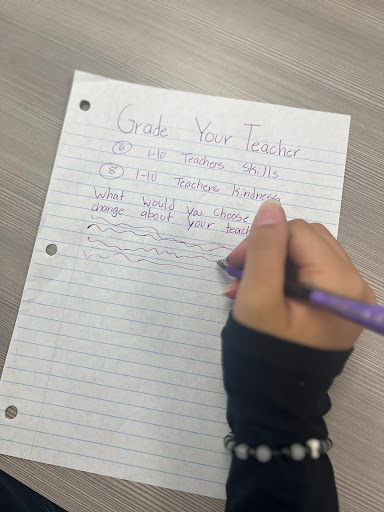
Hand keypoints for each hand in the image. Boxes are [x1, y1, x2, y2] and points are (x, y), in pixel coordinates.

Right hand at [224, 200, 375, 349]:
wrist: (274, 405)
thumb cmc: (265, 356)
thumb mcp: (258, 301)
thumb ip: (264, 251)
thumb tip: (271, 206)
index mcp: (341, 285)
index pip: (300, 233)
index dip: (264, 240)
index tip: (233, 263)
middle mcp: (354, 286)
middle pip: (306, 240)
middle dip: (268, 250)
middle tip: (238, 273)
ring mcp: (346, 296)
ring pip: (306, 253)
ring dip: (272, 262)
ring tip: (243, 286)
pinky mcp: (335, 302)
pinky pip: (308, 272)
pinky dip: (281, 276)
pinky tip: (258, 292)